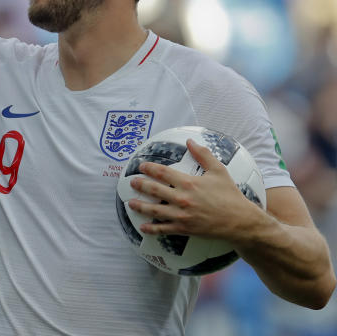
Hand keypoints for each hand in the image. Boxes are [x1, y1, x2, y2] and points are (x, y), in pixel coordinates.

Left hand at [128, 139, 262, 239]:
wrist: (240, 221)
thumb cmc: (230, 195)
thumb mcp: (219, 171)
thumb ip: (203, 154)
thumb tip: (190, 141)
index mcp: (188, 183)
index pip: (162, 173)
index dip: (149, 168)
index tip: (141, 166)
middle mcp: (182, 198)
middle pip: (154, 190)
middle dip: (140, 185)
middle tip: (132, 183)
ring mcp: (181, 215)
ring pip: (154, 210)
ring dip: (140, 206)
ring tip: (131, 203)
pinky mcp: (184, 228)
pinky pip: (163, 229)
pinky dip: (152, 228)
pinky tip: (143, 227)